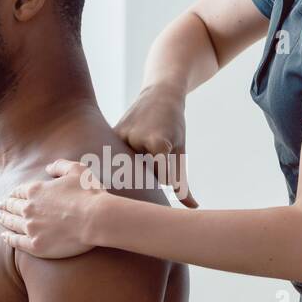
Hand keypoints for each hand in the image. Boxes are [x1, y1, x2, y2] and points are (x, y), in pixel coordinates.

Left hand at [0, 160, 105, 258]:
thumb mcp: (76, 170)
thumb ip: (60, 166)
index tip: (11, 195)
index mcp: (35, 190)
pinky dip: (8, 239)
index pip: (19, 191)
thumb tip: (48, 167)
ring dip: (4, 219)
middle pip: (12, 207)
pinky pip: (16, 242)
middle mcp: (28, 209)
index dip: (14, 193)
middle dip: (5, 205)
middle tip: (0, 206)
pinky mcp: (36, 246)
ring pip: (12, 223)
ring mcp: (31, 228)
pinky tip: (4, 237)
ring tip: (0, 218)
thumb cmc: (89, 194)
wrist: (96, 219)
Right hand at [112, 83, 196, 207]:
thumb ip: (182, 182)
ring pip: (129, 166)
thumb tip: (193, 207)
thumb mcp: (180, 151)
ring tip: (141, 145)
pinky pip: (116, 157)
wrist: (159, 95)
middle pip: (143, 174)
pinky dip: (123, 157)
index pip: (163, 178)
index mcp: (157, 143)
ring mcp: (119, 136)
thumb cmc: (173, 126)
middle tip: (151, 151)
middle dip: (149, 169)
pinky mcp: (109, 134)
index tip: (165, 158)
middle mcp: (135, 139)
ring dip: (135, 162)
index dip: (166, 170)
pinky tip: (126, 147)